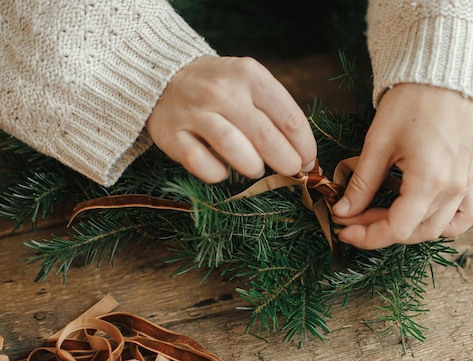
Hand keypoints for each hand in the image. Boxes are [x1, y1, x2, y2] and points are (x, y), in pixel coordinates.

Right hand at [146, 56, 316, 182]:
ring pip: (234, 149)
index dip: (304, 146)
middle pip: (265, 136)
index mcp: (248, 75)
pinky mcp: (171, 135)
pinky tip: (224, 169)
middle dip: (285, 161)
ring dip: (253, 167)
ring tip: (256, 167)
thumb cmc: (221, 88)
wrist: (163, 77)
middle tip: (290, 170)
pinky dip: (219, 174)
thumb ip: (276, 114)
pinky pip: (202, 165)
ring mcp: (193, 112)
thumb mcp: (251, 84)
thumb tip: (304, 156)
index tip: (308, 160)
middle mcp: (221, 91)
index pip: (289, 117)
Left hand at [331, 83, 472, 249]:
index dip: (367, 236)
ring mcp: (465, 185)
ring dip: (406, 229)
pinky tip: (421, 215)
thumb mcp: (378, 143)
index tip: (343, 229)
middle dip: (378, 230)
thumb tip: (344, 211)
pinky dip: (443, 223)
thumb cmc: (411, 101)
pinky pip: (463, 216)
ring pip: (436, 228)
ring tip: (378, 215)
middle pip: (414, 231)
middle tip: (351, 217)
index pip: (397, 229)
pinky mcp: (469, 178)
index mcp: (430, 181)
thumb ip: (362, 184)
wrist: (445, 75)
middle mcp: (453, 189)